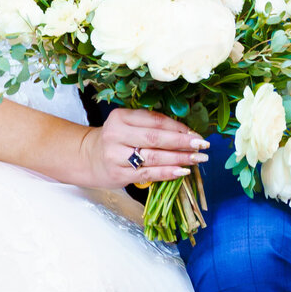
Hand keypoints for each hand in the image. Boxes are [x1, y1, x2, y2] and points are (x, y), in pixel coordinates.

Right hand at [77, 108, 207, 189]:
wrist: (88, 158)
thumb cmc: (116, 139)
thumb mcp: (129, 125)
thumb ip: (152, 126)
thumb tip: (188, 133)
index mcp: (120, 117)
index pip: (155, 120)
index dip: (178, 127)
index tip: (196, 133)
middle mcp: (116, 134)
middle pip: (155, 138)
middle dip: (182, 142)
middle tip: (202, 145)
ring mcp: (115, 156)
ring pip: (153, 157)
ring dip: (179, 158)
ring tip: (197, 159)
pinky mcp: (118, 174)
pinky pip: (148, 173)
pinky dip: (167, 173)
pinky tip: (182, 171)